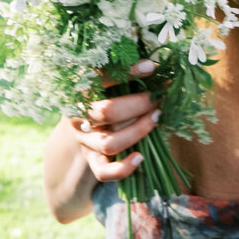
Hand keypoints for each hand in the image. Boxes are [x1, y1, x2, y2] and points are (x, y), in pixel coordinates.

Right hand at [70, 60, 159, 183]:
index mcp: (81, 90)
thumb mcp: (110, 80)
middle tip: (158, 97)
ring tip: (157, 117)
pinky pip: (103, 172)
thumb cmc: (105, 93)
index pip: (100, 77)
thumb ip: (128, 74)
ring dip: (138, 131)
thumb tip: (160, 66)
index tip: (152, 67)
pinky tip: (140, 157)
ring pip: (109, 143)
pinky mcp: (92, 160)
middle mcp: (79, 116)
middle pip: (107, 112)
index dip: (128, 71)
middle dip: (139, 104)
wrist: (81, 121)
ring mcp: (84, 140)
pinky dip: (123, 168)